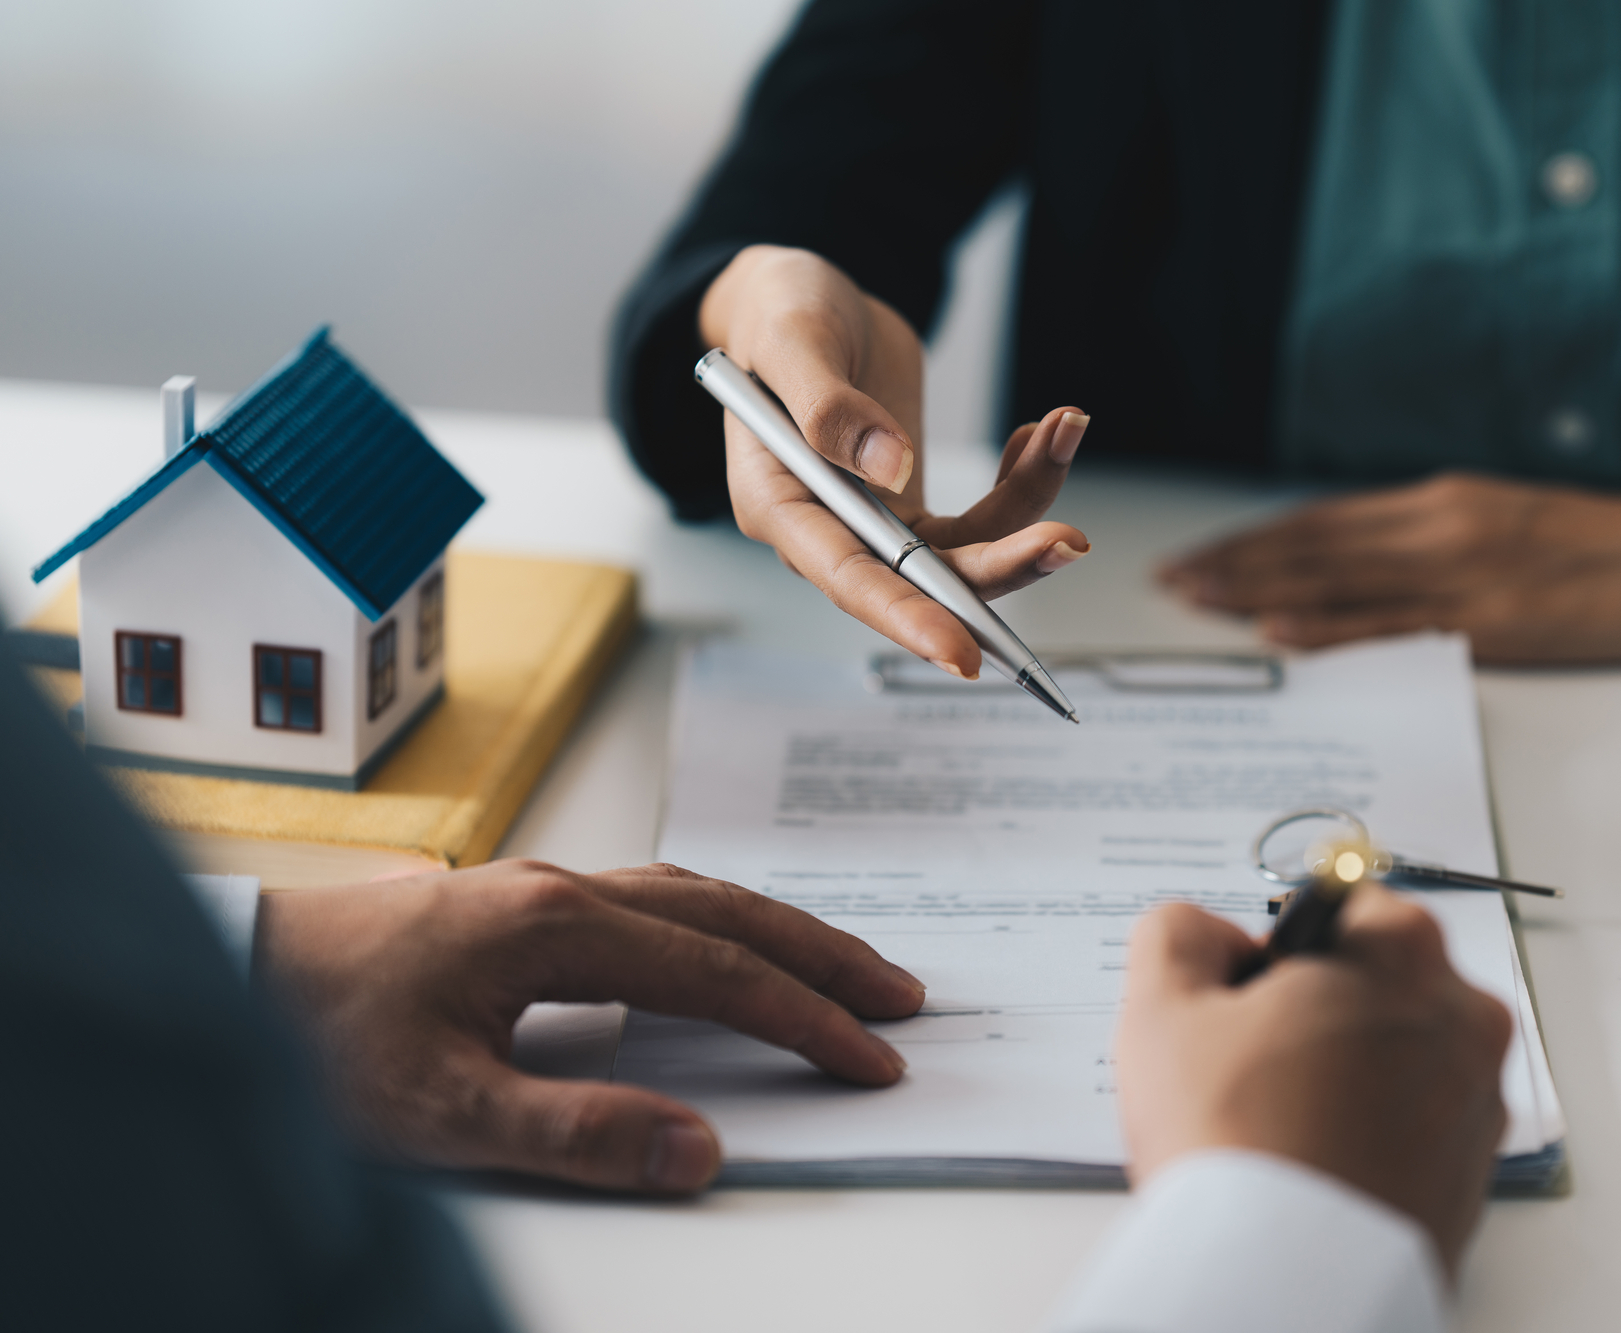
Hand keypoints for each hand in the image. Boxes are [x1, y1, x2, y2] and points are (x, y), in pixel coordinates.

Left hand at [255, 859, 924, 1194]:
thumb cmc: (322, 1038)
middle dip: (822, 955)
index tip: (873, 1060)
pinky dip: (721, 923)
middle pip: (729, 912)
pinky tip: (724, 947)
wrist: (233, 971)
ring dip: (778, 931)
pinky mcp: (523, 901)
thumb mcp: (443, 1110)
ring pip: (696, 896)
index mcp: (559, 929)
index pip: (720, 974)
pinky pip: (657, 899)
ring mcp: (544, 885)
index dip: (806, 1020)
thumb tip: (700, 1149)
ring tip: (841, 968)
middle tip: (901, 997)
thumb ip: (577, 1132)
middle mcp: (564, 889)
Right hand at [701, 245, 1091, 678]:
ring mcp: (877, 523)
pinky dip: (1021, 482)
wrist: (805, 300)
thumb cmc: (778, 313)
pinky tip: (1040, 437)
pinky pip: (981, 519)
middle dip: (1002, 566)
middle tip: (1067, 542)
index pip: (848, 579)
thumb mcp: (791, 338)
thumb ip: (830, 406)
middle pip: (923, 580)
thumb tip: (892, 467)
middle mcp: (829, 529)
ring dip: (1028, 507)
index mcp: (778, 503)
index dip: (907, 618)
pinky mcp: (912, 505)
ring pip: (967, 554)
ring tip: (1064, 432)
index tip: (962, 651)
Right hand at [1116, 886, 1511, 1274]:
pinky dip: (1369, 1138)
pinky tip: (1309, 1168)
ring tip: (1275, 1130)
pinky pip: (1414, 1131)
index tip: (1241, 998)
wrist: (1284, 1281)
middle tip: (1247, 1066)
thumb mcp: (1164, 1008)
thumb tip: (1205, 936)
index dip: (1277, 948)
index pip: (1340, 906)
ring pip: (1399, 1059)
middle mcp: (1462, 1017)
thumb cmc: (1234, 1139)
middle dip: (1319, 1011)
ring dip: (1347, 1076)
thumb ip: (1178, 934)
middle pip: (1379, 983)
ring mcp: (1479, 1103)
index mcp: (1403, 952)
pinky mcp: (1474, 1179)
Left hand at [1158, 472, 1620, 662]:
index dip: (1256, 538)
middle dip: (1234, 561)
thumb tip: (1376, 572)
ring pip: (1339, 579)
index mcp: (1448, 504)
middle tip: (1167, 578)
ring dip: (1258, 588)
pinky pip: (1393, 625)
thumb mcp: (1516, 527)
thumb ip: (1445, 545)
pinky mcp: (1496, 620)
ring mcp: (1467, 572)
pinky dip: (1330, 625)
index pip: (1327, 522)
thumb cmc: (1617, 551)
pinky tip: (1278, 630)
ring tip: (1195, 600)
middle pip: (1315, 544)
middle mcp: (1444, 526)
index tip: (1201, 553)